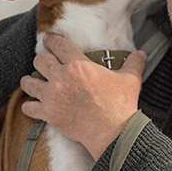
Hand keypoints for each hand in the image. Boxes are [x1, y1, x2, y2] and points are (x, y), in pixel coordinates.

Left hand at [20, 33, 146, 159]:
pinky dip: (29, 107)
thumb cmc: (120, 105)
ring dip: (29, 81)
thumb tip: (142, 54)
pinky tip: (31, 105)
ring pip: (29, 82)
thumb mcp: (130, 79)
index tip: (48, 39)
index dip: (51, 39)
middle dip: (41, 60)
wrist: (112, 131)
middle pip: (40, 60)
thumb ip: (134, 63)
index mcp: (79, 64)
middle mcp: (61, 77)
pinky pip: (29, 108)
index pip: (58, 44)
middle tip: (43, 62)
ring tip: (30, 81)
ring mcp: (52, 96)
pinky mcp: (49, 114)